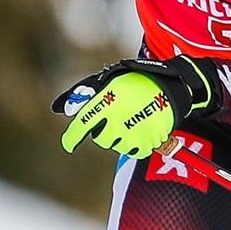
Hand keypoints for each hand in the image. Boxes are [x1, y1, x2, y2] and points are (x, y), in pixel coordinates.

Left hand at [57, 55, 218, 158]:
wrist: (170, 86)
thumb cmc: (135, 81)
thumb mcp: (108, 79)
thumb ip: (83, 93)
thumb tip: (60, 108)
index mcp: (107, 101)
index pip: (83, 124)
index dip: (73, 137)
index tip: (69, 144)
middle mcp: (118, 119)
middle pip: (99, 138)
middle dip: (103, 130)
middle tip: (116, 117)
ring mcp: (133, 132)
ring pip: (115, 145)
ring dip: (118, 136)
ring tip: (130, 120)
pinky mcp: (147, 142)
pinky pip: (132, 150)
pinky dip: (134, 142)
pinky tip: (139, 127)